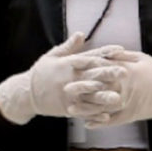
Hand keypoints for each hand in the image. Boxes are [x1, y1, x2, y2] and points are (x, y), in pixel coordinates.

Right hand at [0, 34, 123, 123]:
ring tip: (118, 98)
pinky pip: (82, 112)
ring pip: (89, 96)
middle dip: (109, 74)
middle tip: (125, 73)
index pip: (90, 57)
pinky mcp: (66, 108)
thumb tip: (81, 34)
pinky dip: (93, 114)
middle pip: (92, 75)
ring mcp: (68, 94)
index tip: (121, 50)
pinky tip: (106, 116)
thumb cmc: (41, 72)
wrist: (26, 93)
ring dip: (104, 97)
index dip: (106, 53)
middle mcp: (70, 79)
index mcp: (68, 64)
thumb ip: (69, 47)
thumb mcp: (52, 56)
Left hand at [75, 48, 151, 126]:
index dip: (86, 68)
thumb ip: (122, 56)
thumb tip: (106, 51)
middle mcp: (125, 88)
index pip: (103, 68)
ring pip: (102, 107)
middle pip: (99, 88)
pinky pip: (112, 120)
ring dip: (86, 109)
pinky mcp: (131, 115)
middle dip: (81, 89)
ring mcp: (127, 103)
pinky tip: (87, 123)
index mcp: (127, 71)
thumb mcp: (142, 59)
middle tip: (65, 89)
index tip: (72, 66)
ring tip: (71, 109)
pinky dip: (100, 123)